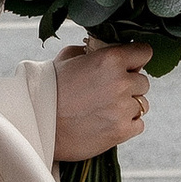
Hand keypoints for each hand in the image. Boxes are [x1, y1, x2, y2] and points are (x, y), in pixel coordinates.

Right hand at [51, 40, 152, 159]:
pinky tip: (106, 123)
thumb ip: (91, 52)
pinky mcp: (121, 131)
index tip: (129, 65)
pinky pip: (138, 124)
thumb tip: (104, 50)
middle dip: (129, 85)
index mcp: (110, 59)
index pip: (144, 53)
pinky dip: (126, 124)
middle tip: (107, 92)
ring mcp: (123, 108)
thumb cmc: (48, 89)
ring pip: (142, 104)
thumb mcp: (67, 59)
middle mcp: (121, 82)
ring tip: (104, 109)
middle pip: (143, 82)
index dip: (136, 59)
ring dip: (128, 106)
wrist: (36, 123)